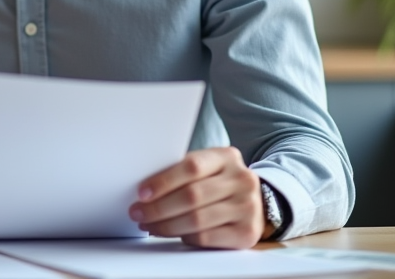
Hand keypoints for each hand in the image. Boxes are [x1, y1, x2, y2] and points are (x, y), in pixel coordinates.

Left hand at [129, 147, 263, 248]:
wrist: (256, 202)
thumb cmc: (220, 183)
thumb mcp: (209, 168)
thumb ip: (183, 172)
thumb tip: (145, 189)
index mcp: (227, 157)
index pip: (192, 166)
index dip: (163, 181)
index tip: (142, 193)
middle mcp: (242, 180)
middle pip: (192, 195)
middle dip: (158, 207)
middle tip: (138, 212)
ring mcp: (248, 207)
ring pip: (196, 219)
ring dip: (166, 225)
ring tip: (148, 225)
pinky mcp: (247, 233)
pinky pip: (206, 237)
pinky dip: (183, 237)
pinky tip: (170, 234)